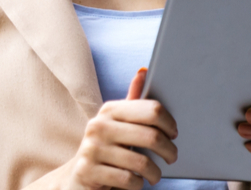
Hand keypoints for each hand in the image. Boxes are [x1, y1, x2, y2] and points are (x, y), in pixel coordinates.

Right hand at [63, 68, 178, 189]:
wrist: (77, 177)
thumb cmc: (106, 149)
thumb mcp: (118, 124)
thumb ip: (132, 102)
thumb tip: (143, 71)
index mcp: (110, 110)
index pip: (152, 110)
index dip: (169, 123)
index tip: (174, 134)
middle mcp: (99, 126)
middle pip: (151, 136)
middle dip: (168, 151)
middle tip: (172, 158)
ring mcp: (92, 149)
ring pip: (142, 163)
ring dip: (155, 173)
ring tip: (155, 176)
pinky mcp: (88, 171)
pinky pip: (128, 180)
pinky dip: (138, 185)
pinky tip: (135, 182)